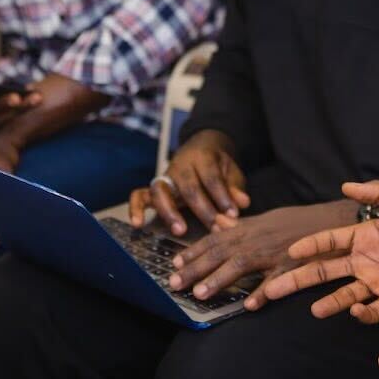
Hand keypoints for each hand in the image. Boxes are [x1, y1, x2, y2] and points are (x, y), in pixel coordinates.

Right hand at [127, 129, 249, 233]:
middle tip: (215, 228)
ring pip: (160, 191)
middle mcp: (180, 165)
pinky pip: (138, 195)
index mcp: (202, 157)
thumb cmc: (218, 166)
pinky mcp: (153, 187)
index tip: (233, 215)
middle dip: (203, 210)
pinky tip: (138, 225)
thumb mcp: (231, 172)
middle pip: (188, 187)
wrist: (201, 148)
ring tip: (180, 230)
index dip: (222, 197)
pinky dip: (135, 209)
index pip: (211, 177)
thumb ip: (235, 187)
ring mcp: (165, 176)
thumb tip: (243, 203)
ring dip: (169, 212)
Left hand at [168, 201, 354, 310]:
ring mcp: (276, 251)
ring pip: (242, 263)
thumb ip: (243, 224)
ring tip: (200, 293)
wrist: (336, 219)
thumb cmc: (302, 221)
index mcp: (252, 227)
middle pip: (222, 251)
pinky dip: (264, 291)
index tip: (174, 263)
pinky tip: (250, 304)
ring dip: (219, 278)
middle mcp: (259, 237)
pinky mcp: (295, 264)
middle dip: (196, 267)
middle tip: (174, 283)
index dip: (194, 251)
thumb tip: (219, 222)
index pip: (216, 238)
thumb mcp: (269, 218)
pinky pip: (278, 279)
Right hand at [264, 181, 378, 323]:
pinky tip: (355, 311)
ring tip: (313, 310)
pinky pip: (373, 311)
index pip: (331, 242)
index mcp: (367, 236)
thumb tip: (346, 184)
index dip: (311, 246)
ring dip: (328, 302)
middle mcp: (367, 260)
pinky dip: (362, 314)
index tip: (291, 251)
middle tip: (274, 289)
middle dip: (300, 279)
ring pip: (344, 294)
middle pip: (327, 271)